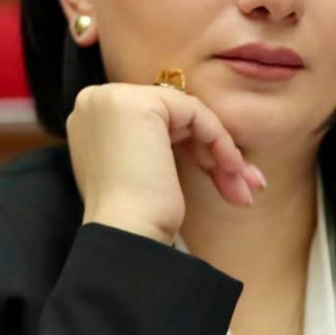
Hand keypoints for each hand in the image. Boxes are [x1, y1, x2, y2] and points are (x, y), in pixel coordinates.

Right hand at [66, 83, 265, 243]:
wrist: (125, 236)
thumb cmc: (135, 218)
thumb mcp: (140, 171)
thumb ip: (153, 144)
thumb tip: (197, 137)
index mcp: (92, 117)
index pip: (157, 122)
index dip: (193, 149)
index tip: (223, 179)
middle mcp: (97, 100)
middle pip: (175, 118)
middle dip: (213, 153)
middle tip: (243, 185)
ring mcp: (114, 98)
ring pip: (189, 115)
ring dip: (221, 153)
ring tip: (243, 188)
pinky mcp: (138, 103)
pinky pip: (195, 112)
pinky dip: (218, 141)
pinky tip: (232, 170)